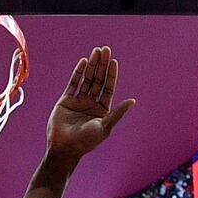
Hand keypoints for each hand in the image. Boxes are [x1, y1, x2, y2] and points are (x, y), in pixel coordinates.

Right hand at [47, 45, 133, 162]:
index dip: (111, 74)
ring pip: (87, 79)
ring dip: (92, 65)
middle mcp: (91, 103)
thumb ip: (118, 112)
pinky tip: (84, 61)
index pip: (108, 88)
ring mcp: (78, 101)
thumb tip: (133, 101)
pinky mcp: (66, 100)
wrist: (65, 148)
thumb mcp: (105, 126)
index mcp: (102, 109)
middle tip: (105, 50)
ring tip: (96, 52)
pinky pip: (73, 83)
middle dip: (102, 65)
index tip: (114, 61)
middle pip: (98, 80)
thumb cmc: (87, 141)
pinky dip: (78, 72)